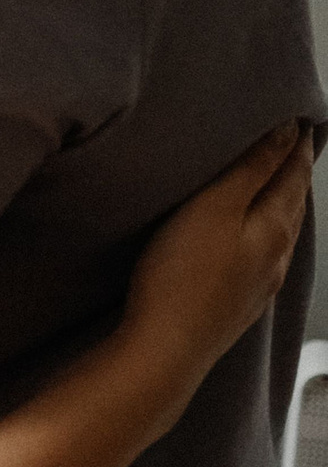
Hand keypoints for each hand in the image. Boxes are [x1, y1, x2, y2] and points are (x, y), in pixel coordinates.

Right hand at [116, 122, 313, 424]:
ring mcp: (260, 284)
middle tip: (297, 141)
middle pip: (293, 203)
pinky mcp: (238, 303)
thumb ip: (251, 168)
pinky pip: (266, 255)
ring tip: (280, 180)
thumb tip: (287, 133)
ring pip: (282, 231)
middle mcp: (276, 257)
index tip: (301, 117)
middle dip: (295, 170)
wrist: (165, 349)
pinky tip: (255, 235)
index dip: (297, 144)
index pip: (294, 175)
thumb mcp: (214, 207)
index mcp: (274, 228)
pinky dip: (268, 230)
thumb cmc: (181, 275)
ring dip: (284, 200)